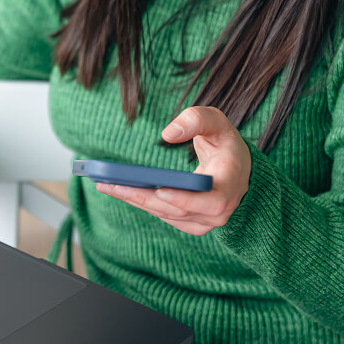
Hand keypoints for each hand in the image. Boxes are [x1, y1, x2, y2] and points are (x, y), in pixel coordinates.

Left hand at [95, 107, 250, 235]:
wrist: (237, 170)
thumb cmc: (225, 143)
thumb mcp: (218, 123)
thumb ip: (197, 119)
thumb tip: (168, 133)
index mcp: (230, 184)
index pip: (211, 201)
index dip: (186, 199)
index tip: (160, 190)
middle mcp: (219, 210)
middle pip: (177, 210)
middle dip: (143, 197)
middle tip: (111, 184)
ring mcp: (205, 221)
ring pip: (166, 215)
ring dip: (135, 200)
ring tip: (106, 185)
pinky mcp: (192, 224)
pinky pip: (165, 217)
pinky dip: (143, 204)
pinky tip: (121, 191)